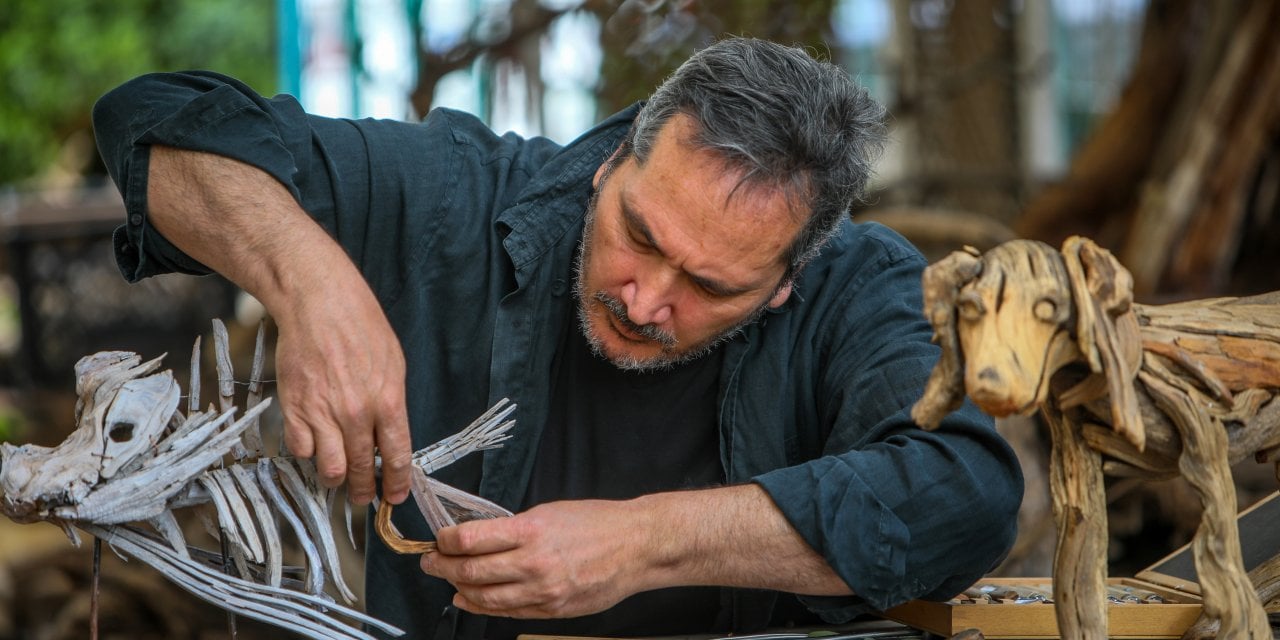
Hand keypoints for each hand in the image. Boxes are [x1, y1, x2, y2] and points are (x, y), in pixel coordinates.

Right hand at [274, 286, 412, 505]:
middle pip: (362, 469)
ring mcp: (323, 413)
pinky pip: (300, 450)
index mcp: (388, 402)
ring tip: (338, 477)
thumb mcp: (394, 365)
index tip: (395, 496)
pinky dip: (308, 454)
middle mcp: (356, 413)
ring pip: (330, 469)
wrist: (320, 304)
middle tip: (362, 496)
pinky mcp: (295, 408)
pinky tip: (315, 446)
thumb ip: (392, 405)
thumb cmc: (362, 327)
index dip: (396, 483)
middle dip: (363, 490)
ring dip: (335, 479)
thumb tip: (389, 438)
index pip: (397, 457)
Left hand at [419, 499, 659, 617]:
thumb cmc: (598, 523)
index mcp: (531, 531)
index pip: (470, 539)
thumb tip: (479, 537)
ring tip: (448, 581)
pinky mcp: (552, 610)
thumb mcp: (551, 512)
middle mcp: (533, 564)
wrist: (636, 547)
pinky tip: (471, 599)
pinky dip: (483, 607)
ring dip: (458, 589)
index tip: (438, 538)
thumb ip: (515, 528)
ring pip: (484, 597)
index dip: (445, 541)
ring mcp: (543, 591)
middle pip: (470, 572)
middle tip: (430, 561)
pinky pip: (507, 612)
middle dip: (441, 566)